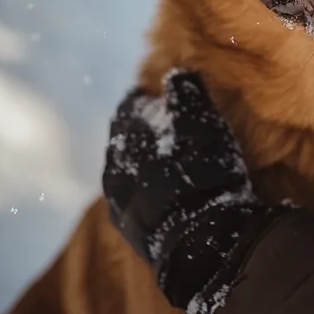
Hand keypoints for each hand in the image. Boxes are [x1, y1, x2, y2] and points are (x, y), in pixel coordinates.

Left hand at [102, 69, 273, 313]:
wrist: (200, 240)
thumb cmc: (201, 170)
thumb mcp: (200, 119)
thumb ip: (185, 91)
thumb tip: (174, 73)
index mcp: (123, 136)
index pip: (131, 105)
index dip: (150, 98)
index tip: (167, 95)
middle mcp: (112, 168)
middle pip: (127, 139)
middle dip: (147, 131)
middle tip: (173, 127)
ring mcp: (119, 204)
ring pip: (131, 172)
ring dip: (148, 164)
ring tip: (175, 162)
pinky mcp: (132, 232)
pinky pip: (139, 199)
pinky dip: (152, 190)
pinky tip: (173, 192)